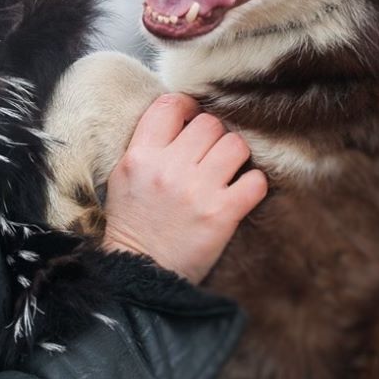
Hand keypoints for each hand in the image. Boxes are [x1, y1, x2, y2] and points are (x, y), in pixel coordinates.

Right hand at [101, 93, 267, 283]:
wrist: (141, 273)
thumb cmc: (133, 222)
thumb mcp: (123, 175)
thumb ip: (148, 143)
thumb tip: (181, 114)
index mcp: (141, 156)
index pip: (170, 105)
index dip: (187, 105)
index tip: (192, 117)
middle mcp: (169, 169)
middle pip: (209, 123)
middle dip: (213, 134)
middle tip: (209, 152)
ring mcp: (197, 191)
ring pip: (235, 145)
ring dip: (235, 155)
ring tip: (227, 169)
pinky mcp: (222, 214)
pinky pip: (255, 181)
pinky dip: (253, 184)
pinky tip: (240, 192)